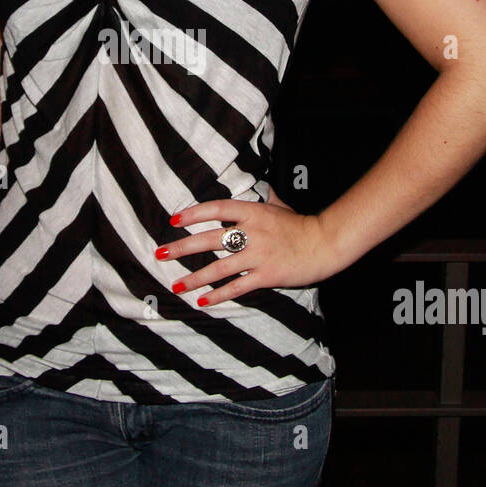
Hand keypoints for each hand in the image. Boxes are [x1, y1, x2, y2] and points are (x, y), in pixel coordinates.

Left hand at [154, 195, 343, 306]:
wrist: (324, 243)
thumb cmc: (300, 224)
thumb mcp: (278, 205)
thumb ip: (262, 199)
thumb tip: (256, 186)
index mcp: (253, 212)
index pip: (216, 208)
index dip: (194, 213)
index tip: (174, 219)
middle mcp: (252, 232)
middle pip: (209, 239)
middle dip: (182, 247)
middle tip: (160, 253)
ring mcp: (258, 255)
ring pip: (219, 267)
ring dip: (195, 277)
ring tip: (176, 284)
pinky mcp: (266, 275)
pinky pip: (237, 286)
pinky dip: (218, 294)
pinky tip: (202, 300)